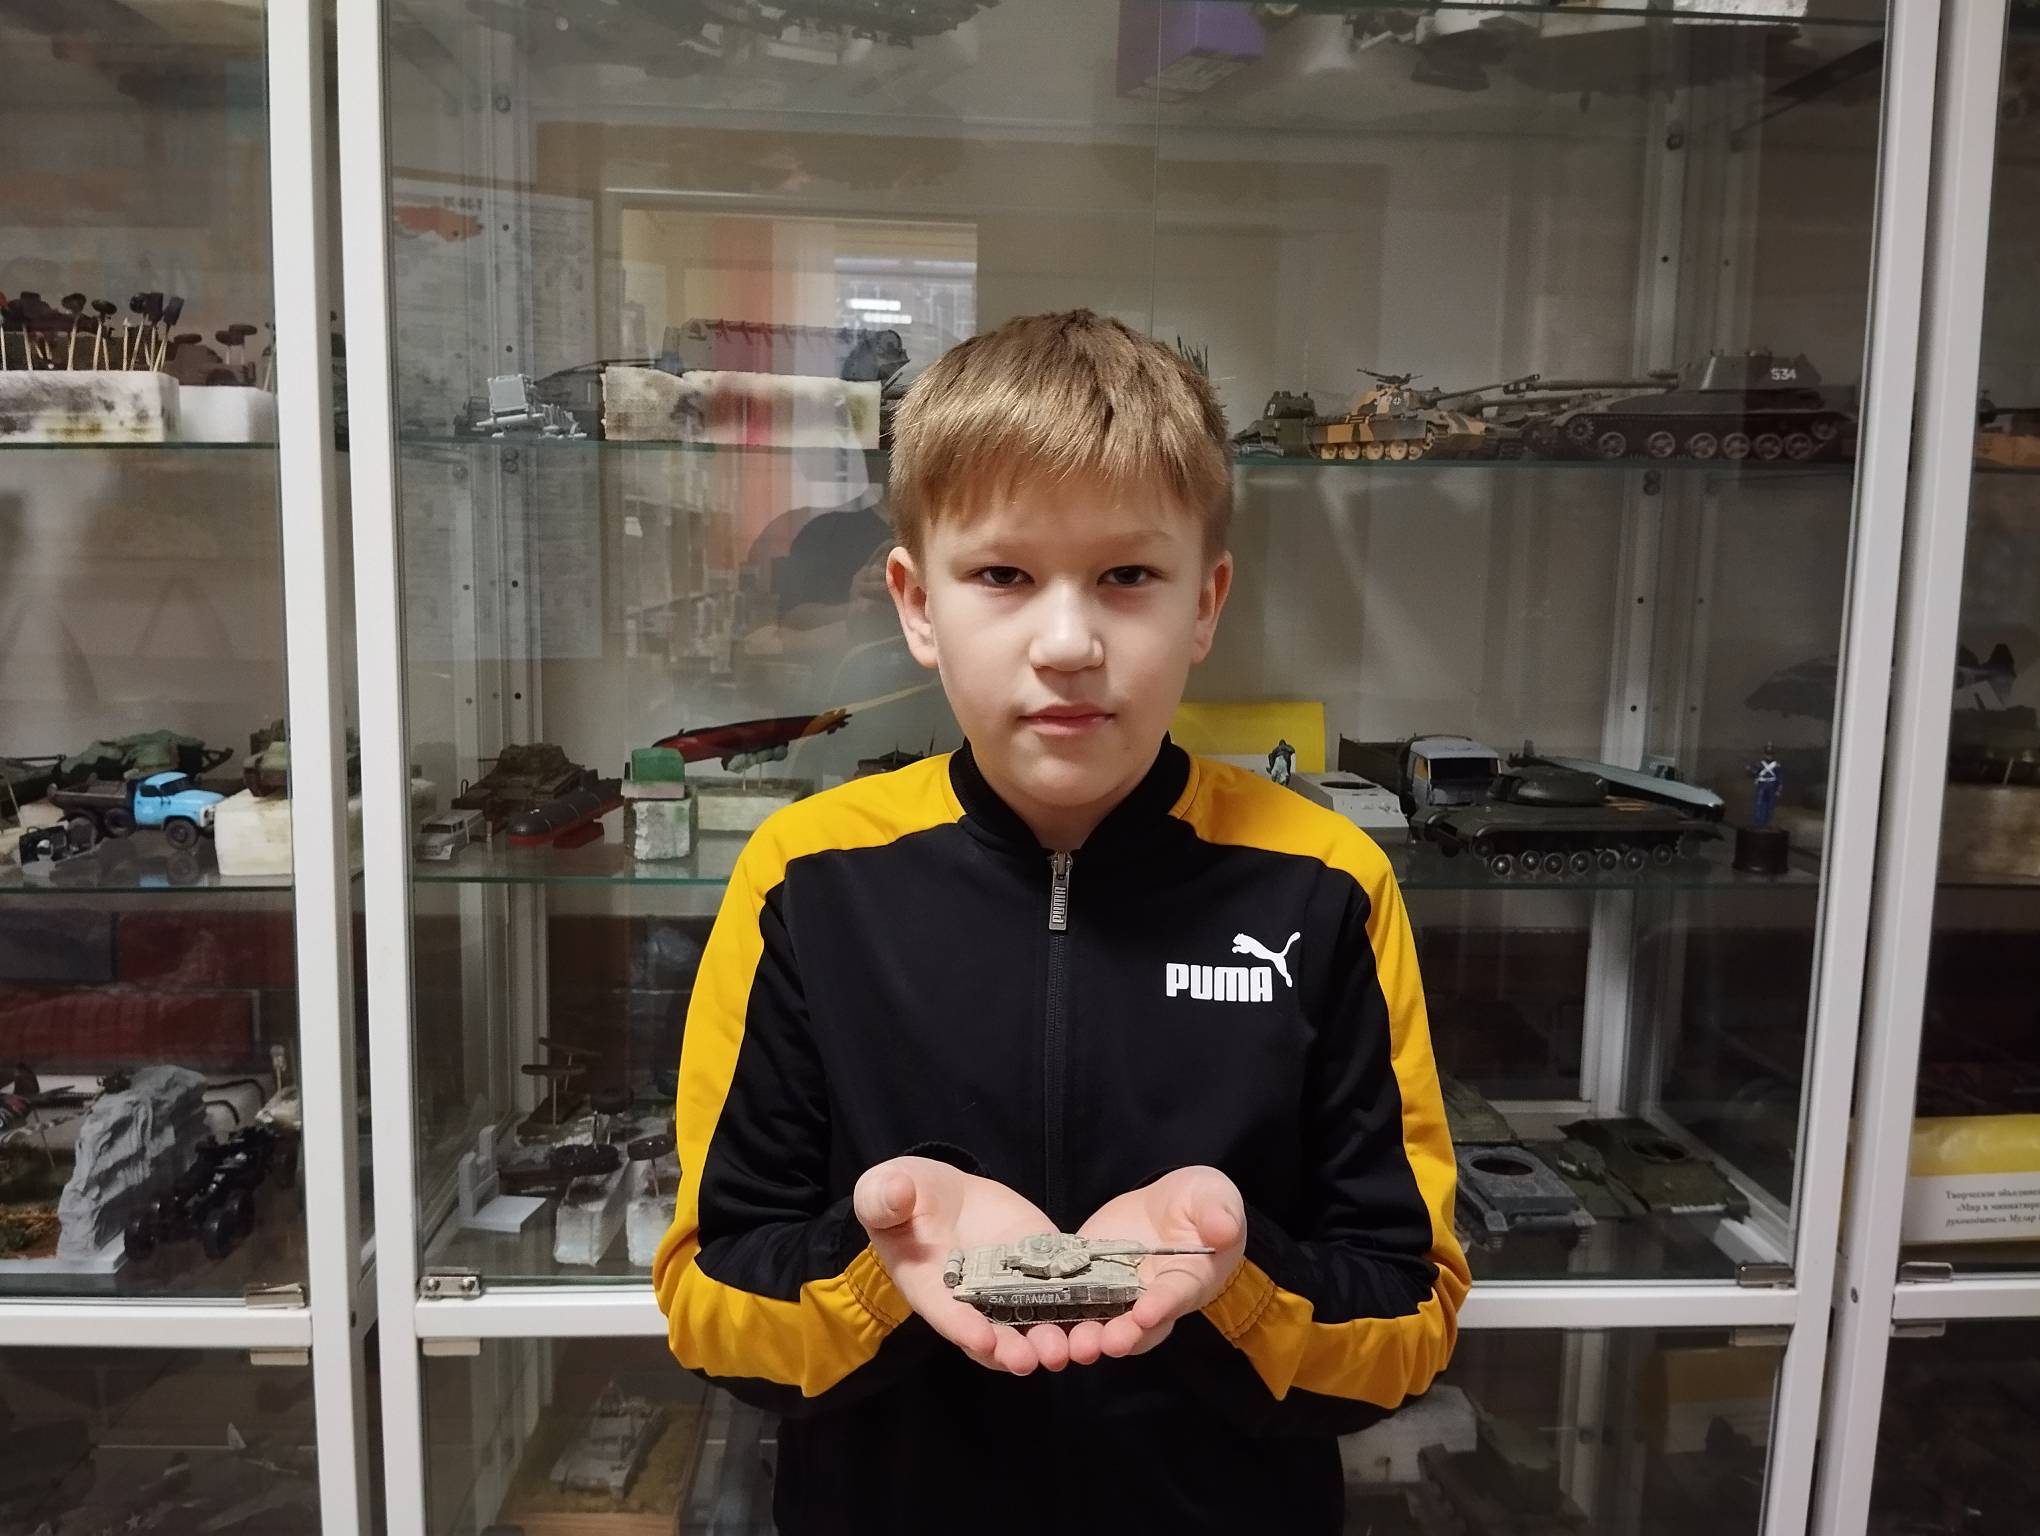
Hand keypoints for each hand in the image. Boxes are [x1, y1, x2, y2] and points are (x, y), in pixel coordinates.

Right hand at [853, 1156, 1075, 1375]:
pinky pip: (1063, 1285)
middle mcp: (972, 1299)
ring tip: (1073, 1347)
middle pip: (995, 1335)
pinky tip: (1105, 1309)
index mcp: (928, 1286)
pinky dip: (1084, 1301)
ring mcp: (1010, 1285)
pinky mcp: (1040, 1264)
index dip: (963, 1329)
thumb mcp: (884, 1192)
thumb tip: (893, 1195)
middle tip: (1034, 1358)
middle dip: (1014, 1350)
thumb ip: (885, 1199)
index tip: (983, 1340)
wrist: (941, 1194)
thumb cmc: (904, 1198)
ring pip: (1033, 1320)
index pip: (946, 1314)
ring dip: (1054, 1338)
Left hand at [1068, 1167, 1246, 1364]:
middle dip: (1121, 1336)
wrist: (1165, 1204)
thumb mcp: (1213, 1196)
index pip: (1177, 1294)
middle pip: (1140, 1326)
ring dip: (1088, 1337)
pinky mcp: (1091, 1285)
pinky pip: (1074, 1304)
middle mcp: (1155, 1299)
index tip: (1146, 1313)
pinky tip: (1039, 1322)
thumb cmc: (1199, 1202)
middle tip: (1102, 1344)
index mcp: (1190, 1279)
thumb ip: (1219, 1212)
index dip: (1163, 1306)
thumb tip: (1225, 1230)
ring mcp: (1121, 1296)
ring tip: (1071, 1344)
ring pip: (1105, 1325)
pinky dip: (1058, 1317)